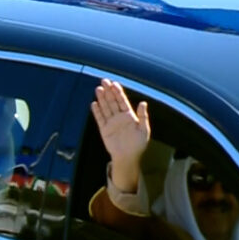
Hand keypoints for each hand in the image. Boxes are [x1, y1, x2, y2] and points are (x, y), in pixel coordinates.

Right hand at [91, 79, 149, 193]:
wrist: (128, 158)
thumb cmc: (138, 145)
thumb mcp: (144, 130)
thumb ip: (143, 116)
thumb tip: (143, 103)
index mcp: (129, 116)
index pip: (123, 101)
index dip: (118, 92)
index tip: (115, 84)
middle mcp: (119, 117)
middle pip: (113, 101)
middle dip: (109, 91)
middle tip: (104, 81)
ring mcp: (111, 123)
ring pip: (105, 108)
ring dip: (102, 99)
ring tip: (98, 89)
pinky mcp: (104, 130)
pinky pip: (100, 119)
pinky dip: (97, 112)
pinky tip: (94, 104)